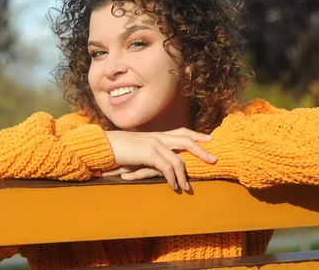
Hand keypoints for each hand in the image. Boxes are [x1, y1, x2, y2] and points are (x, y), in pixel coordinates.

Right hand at [102, 128, 216, 191]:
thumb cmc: (119, 149)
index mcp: (157, 135)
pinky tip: (173, 186)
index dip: (196, 135)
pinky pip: (166, 167)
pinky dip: (172, 178)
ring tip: (187, 187)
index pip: (181, 132)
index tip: (210, 138)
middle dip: (201, 150)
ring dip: (185, 175)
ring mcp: (153, 144)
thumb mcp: (138, 148)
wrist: (104, 146)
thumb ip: (151, 152)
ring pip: (178, 159)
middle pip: (186, 140)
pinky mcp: (148, 154)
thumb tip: (161, 160)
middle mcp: (158, 137)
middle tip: (214, 159)